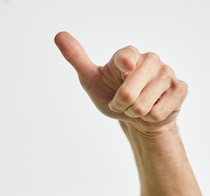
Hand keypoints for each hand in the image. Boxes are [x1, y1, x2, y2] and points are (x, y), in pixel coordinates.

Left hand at [54, 31, 187, 134]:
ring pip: (144, 105)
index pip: (126, 55)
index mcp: (128, 56)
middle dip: (120, 103)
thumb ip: (76, 58)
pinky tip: (153, 109)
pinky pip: (159, 113)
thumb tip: (59, 35)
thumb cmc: (111, 94)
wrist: (135, 117)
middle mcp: (150, 60)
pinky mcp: (180, 89)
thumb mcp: (90, 80)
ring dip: (135, 113)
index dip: (124, 62)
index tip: (123, 67)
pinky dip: (150, 118)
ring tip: (137, 106)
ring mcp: (167, 74)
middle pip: (130, 89)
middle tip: (121, 101)